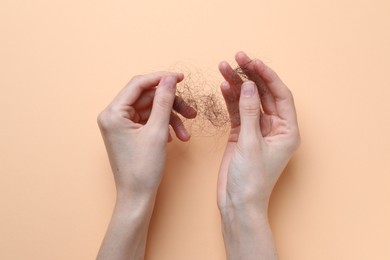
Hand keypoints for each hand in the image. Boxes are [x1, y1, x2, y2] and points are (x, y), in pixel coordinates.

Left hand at [97, 72, 195, 196]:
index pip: (138, 84)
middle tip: (191, 112)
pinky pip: (149, 121)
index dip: (161, 78)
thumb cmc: (142, 169)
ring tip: (186, 134)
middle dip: (171, 105)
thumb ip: (164, 101)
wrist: (137, 197)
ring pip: (151, 110)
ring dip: (171, 118)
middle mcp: (114, 116)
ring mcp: (121, 125)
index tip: (181, 77)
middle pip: (147, 98)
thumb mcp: (157, 131)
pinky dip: (164, 126)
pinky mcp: (129, 133)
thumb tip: (170, 78)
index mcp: (113, 113)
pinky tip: (174, 138)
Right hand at [217, 52, 299, 258]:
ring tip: (224, 67)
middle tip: (238, 57)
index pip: (280, 95)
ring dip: (237, 84)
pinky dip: (231, 99)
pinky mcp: (242, 134)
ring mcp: (257, 130)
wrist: (237, 202)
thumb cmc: (251, 180)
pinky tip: (224, 86)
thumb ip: (250, 113)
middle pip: (263, 94)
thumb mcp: (251, 143)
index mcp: (287, 130)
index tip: (253, 62)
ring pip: (248, 100)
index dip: (267, 76)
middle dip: (251, 75)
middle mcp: (274, 127)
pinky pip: (237, 111)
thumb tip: (249, 86)